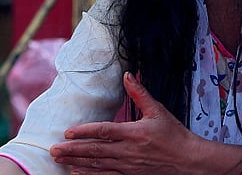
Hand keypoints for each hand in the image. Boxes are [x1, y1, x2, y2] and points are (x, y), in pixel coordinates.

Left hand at [50, 72, 201, 174]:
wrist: (188, 162)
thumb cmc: (175, 135)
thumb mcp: (159, 111)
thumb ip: (140, 94)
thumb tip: (128, 76)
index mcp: (135, 133)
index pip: (104, 131)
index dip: (85, 131)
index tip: (67, 131)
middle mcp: (128, 151)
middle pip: (95, 151)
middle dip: (72, 150)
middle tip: (53, 150)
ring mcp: (128, 166)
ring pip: (97, 165)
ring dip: (76, 162)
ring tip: (59, 159)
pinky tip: (76, 172)